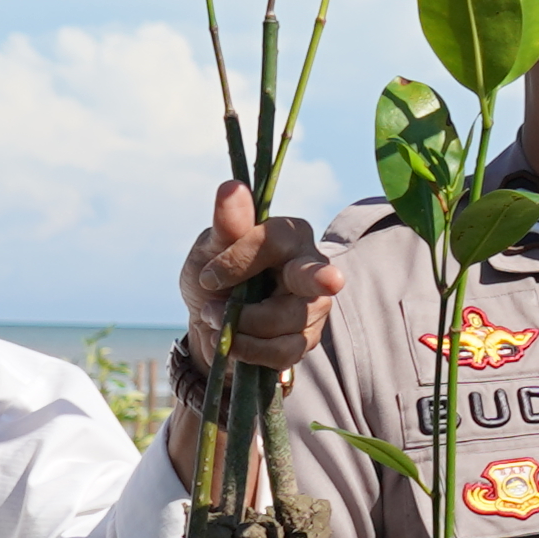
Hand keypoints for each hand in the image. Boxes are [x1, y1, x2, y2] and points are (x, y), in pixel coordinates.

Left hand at [183, 183, 339, 371]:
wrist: (208, 322)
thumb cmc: (213, 275)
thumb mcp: (209, 249)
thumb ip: (227, 224)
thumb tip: (231, 186)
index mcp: (291, 235)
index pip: (274, 240)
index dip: (240, 259)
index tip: (208, 275)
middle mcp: (312, 266)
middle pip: (313, 275)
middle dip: (318, 279)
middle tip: (330, 281)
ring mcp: (315, 306)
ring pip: (289, 319)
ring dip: (242, 325)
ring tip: (214, 318)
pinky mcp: (307, 340)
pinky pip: (284, 351)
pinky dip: (249, 350)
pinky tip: (230, 342)